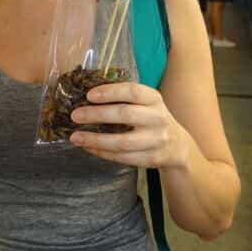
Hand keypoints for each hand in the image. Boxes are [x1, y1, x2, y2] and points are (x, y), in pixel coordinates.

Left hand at [68, 83, 186, 167]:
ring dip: (95, 139)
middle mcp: (158, 118)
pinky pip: (122, 157)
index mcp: (154, 99)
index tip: (89, 95)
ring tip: (75, 137)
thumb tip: (86, 98)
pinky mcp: (151, 158)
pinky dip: (102, 152)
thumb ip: (123, 99)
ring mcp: (156, 140)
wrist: (176, 145)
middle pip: (125, 115)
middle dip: (97, 115)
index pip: (133, 91)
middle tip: (75, 115)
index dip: (110, 92)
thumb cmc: (151, 118)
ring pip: (122, 141)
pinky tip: (88, 147)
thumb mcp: (146, 103)